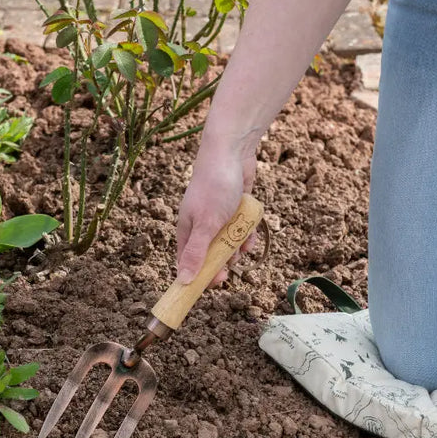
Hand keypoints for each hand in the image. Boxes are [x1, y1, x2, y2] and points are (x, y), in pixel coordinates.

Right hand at [176, 143, 257, 284]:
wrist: (233, 152)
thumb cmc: (215, 187)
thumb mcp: (206, 225)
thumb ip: (196, 253)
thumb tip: (184, 281)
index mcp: (187, 230)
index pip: (187, 261)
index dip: (198, 276)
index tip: (213, 284)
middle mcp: (200, 225)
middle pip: (210, 254)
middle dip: (222, 262)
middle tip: (233, 267)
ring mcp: (218, 217)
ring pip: (228, 243)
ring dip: (237, 248)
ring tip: (244, 246)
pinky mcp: (234, 209)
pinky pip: (240, 230)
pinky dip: (246, 234)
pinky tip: (252, 235)